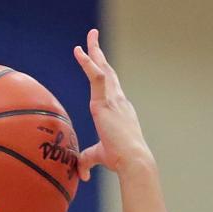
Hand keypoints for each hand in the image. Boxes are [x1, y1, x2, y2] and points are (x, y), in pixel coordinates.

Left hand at [74, 29, 152, 179]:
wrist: (133, 160)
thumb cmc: (120, 159)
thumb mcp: (99, 156)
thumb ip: (88, 160)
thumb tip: (82, 174)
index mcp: (118, 108)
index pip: (109, 85)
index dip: (103, 71)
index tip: (97, 60)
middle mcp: (118, 99)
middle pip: (108, 70)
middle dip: (99, 53)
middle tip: (92, 36)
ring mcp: (113, 99)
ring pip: (102, 69)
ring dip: (94, 51)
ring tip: (89, 36)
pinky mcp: (105, 103)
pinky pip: (96, 78)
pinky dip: (88, 64)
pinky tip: (80, 53)